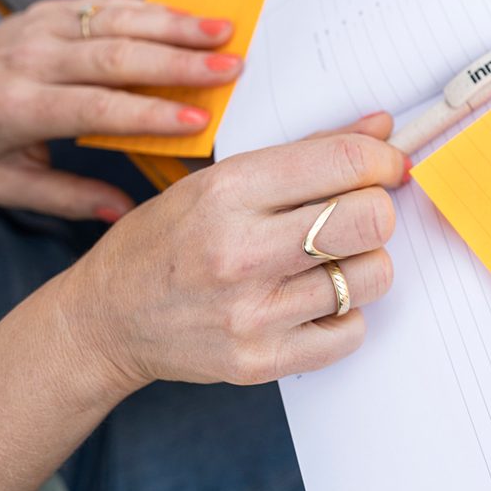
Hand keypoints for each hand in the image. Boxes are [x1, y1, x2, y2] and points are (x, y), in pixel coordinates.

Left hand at [0, 0, 239, 220]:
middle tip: (230, 67)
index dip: (149, 115)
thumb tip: (124, 212)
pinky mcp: (55, 9)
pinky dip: (153, 9)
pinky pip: (109, 4)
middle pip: (116, 57)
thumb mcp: (4, 184)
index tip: (197, 121)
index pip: (94, 108)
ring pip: (118, 21)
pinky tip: (188, 17)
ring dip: (176, 24)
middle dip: (180, 62)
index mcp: (15, 107)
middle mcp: (30, 60)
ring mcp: (42, 27)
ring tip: (223, 31)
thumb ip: (66, 197)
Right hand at [56, 114, 406, 390]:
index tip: (386, 167)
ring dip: (363, 264)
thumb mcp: (223, 177)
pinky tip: (312, 301)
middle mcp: (240, 251)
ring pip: (372, 275)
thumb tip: (383, 129)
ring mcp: (250, 313)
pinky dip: (344, 315)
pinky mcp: (259, 361)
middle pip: (371, 220)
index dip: (383, 160)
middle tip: (357, 215)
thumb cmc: (168, 238)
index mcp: (230, 190)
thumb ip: (309, 151)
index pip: (346, 162)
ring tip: (328, 260)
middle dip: (377, 210)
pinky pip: (351, 331)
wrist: (104, 319)